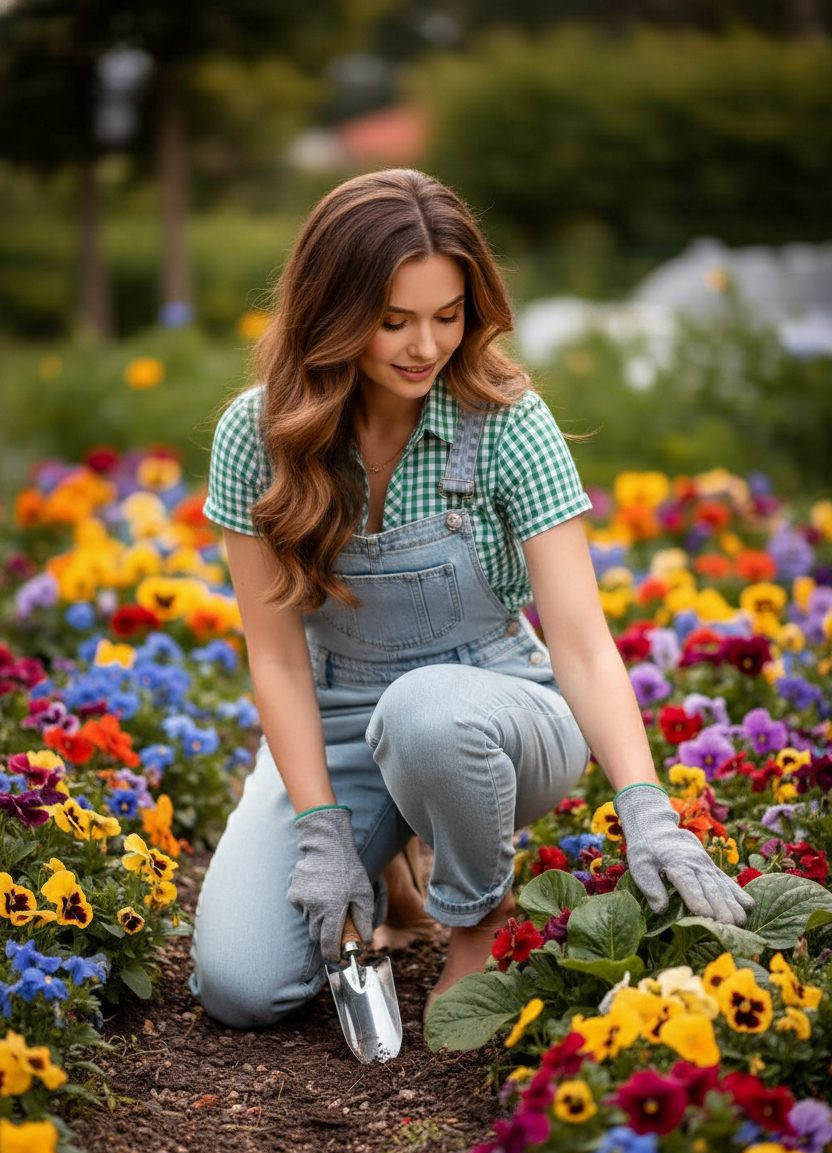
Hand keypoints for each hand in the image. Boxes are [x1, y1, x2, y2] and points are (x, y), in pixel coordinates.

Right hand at [288, 807, 374, 962]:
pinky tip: (319, 892)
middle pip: (317, 935)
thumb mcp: (364, 893)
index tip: (337, 958)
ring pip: (309, 921)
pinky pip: (302, 909)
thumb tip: (365, 941)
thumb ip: (364, 919)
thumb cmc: (348, 870)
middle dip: (326, 935)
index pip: (328, 943)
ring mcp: (301, 900)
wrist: (327, 846)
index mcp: (333, 909)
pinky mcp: (293, 893)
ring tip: (330, 899)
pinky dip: (310, 906)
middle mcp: (314, 907)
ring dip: (318, 918)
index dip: (332, 955)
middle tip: (337, 925)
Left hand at [614, 785, 754, 925]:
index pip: (689, 883)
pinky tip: (749, 906)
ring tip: (741, 922)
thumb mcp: (640, 865)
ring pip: (722, 886)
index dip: (697, 899)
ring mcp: (706, 866)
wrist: (657, 829)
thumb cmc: (646, 851)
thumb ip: (650, 886)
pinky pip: (727, 880)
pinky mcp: (712, 868)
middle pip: (710, 887)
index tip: (705, 916)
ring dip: (732, 903)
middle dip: (720, 907)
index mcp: (676, 864)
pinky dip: (738, 893)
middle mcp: (696, 865)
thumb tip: (660, 909)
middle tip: (728, 926)